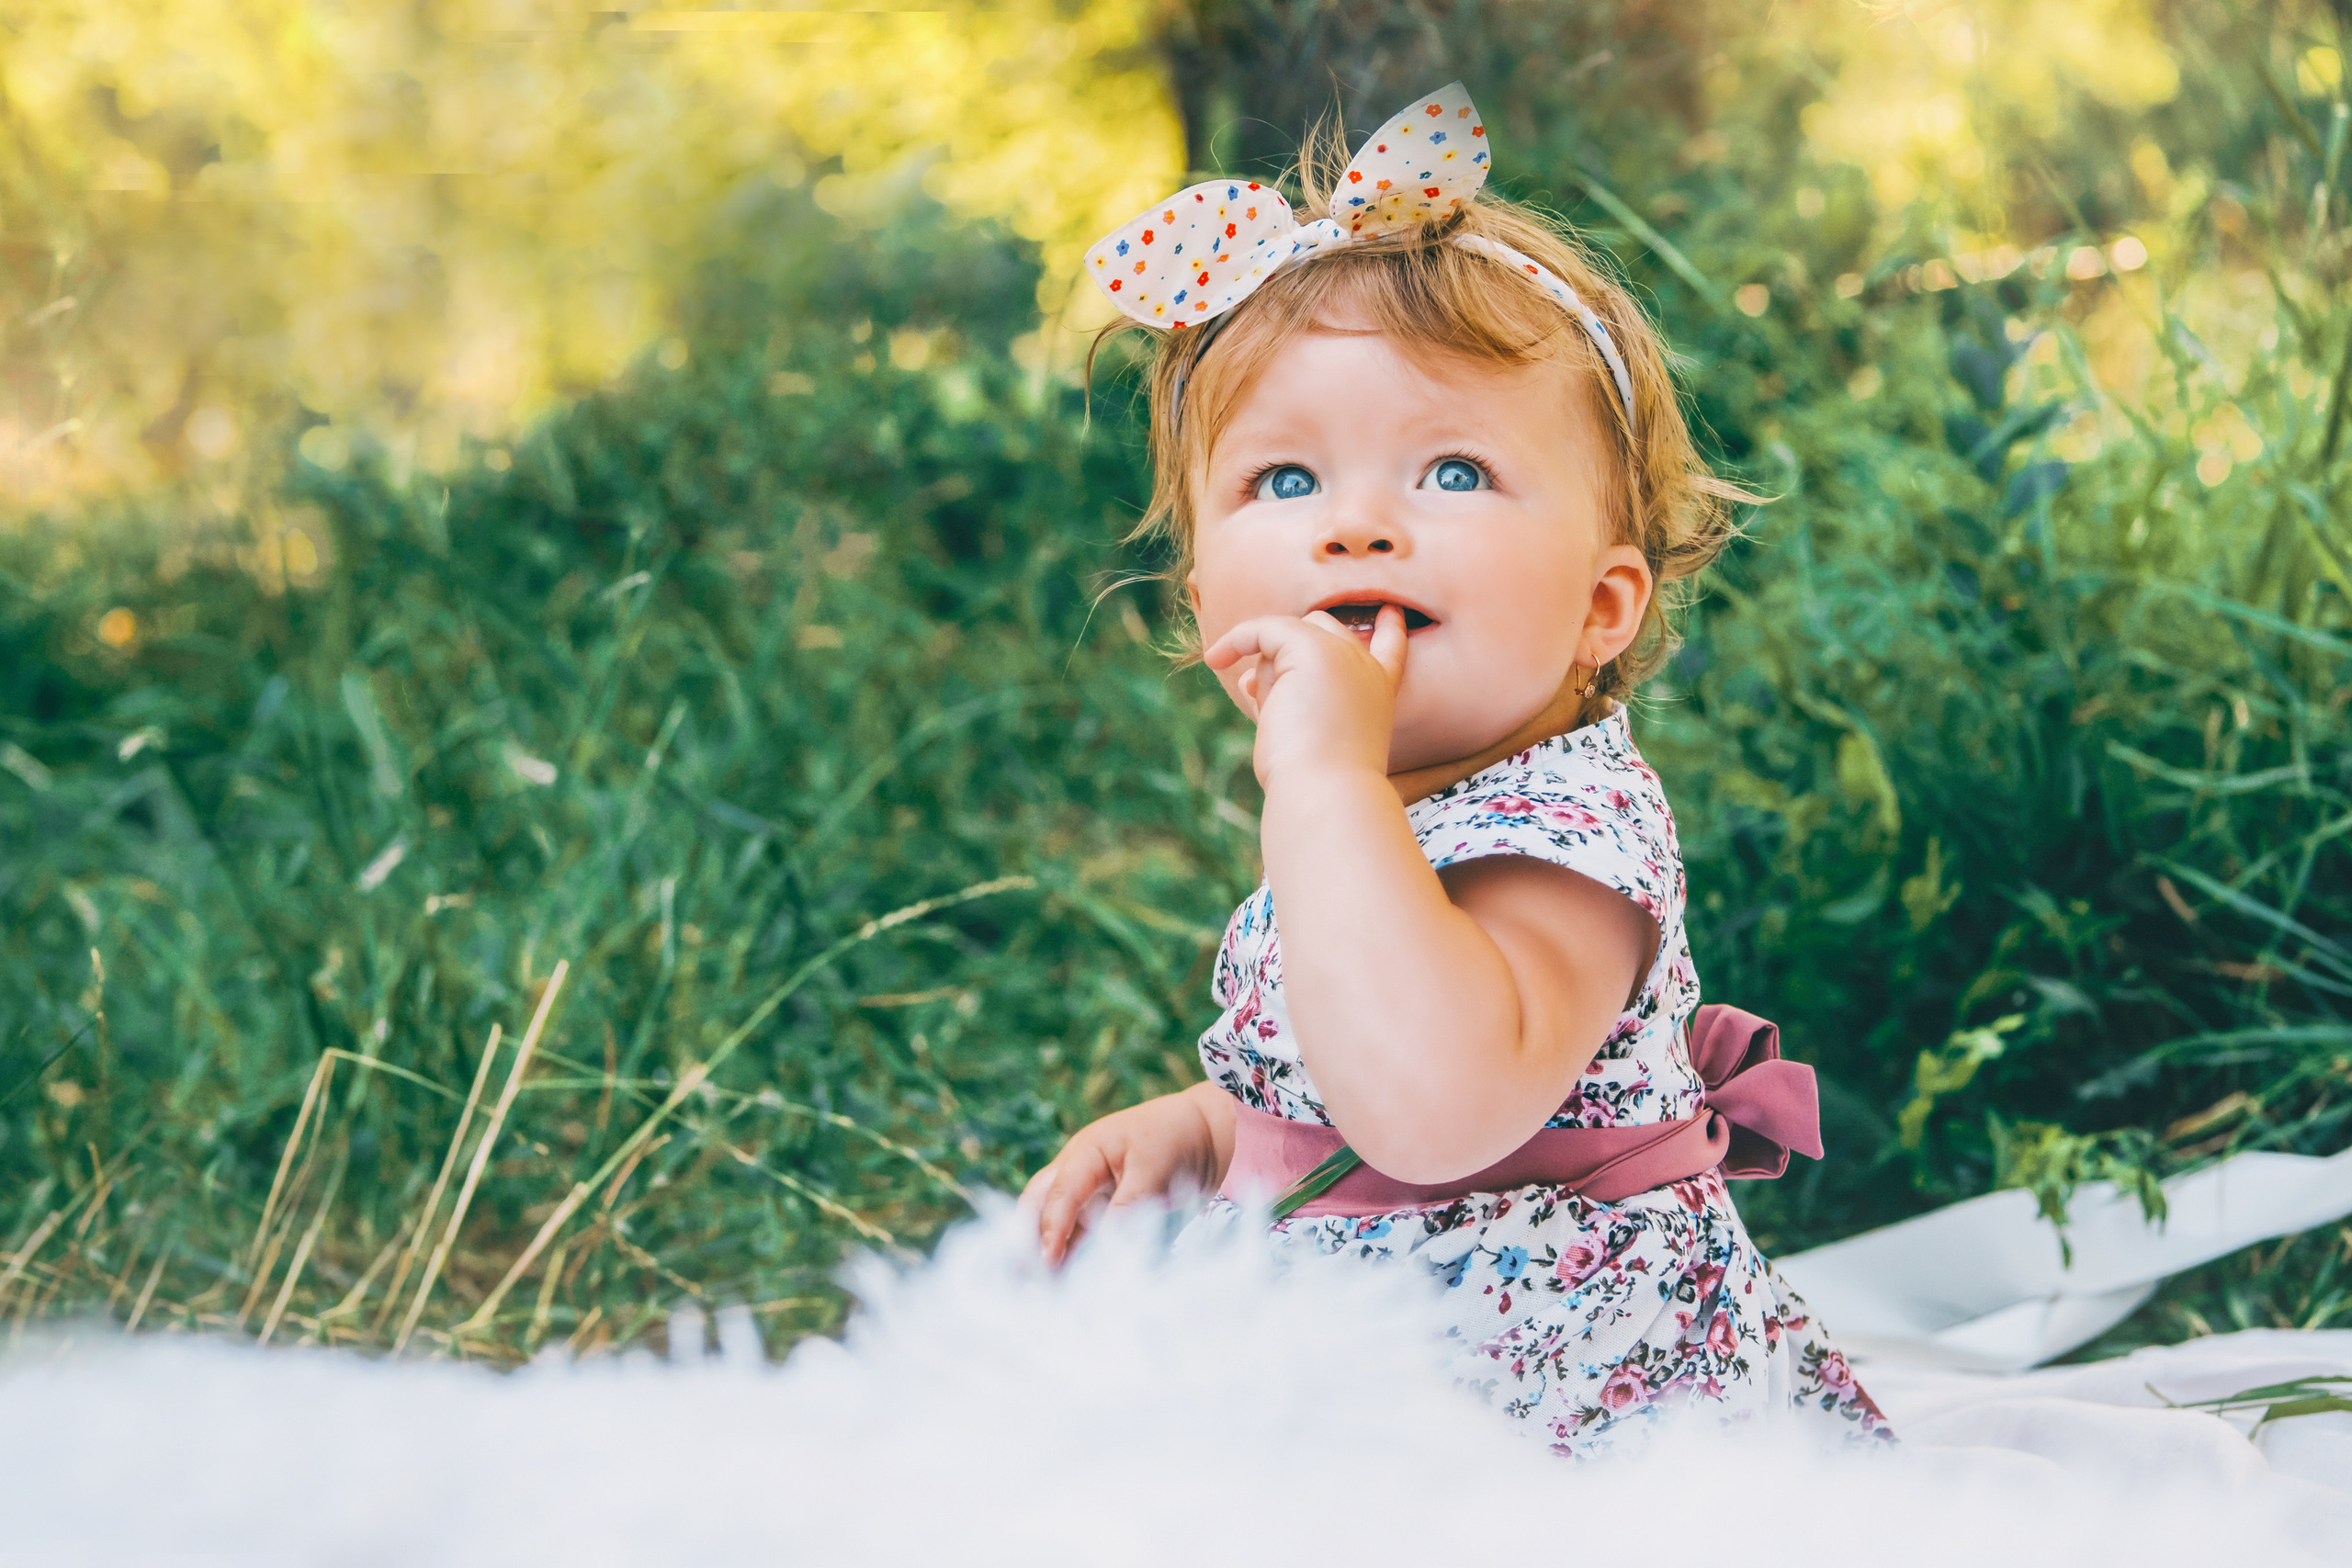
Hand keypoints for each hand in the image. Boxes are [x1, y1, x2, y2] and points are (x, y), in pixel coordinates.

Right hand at [1020, 1089, 1222, 1266]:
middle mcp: (1077, 1170)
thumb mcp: (1153, 1170)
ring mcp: (1088, 1189)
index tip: (1047, 1261)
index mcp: (1085, 1152)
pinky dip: (1069, 1253)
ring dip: (1044, 1251)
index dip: (1052, 1228)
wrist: (1204, 1131)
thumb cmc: (1174, 1140)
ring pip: (1055, 1222)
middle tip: (1019, 1279)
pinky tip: (1063, 1280)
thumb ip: (1128, 1205)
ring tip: (1037, 1289)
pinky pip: (1078, 1232)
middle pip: (1038, 1204)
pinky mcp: (1102, 1207)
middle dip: (1025, 1239)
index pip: (1060, 1193)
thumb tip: (1106, 1242)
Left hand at [1203, 603, 1408, 787]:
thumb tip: (1251, 679)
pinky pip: (1264, 630)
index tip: (1390, 612)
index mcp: (1379, 693)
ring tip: (1282, 723)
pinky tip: (1215, 659)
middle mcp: (1365, 668)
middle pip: (1320, 629)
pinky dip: (1236, 641)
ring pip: (1286, 639)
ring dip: (1268, 680)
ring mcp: (1341, 653)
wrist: (1325, 792)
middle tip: (1282, 710)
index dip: (1388, 631)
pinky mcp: (1310, 648)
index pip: (1390, 650)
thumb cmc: (1316, 780)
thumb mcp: (1309, 737)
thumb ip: (1290, 703)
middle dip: (1287, 658)